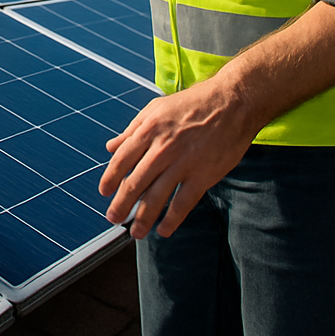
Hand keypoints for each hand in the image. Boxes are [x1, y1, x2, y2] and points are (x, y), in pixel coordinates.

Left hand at [99, 76, 258, 239]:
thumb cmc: (191, 104)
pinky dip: (172, 219)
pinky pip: (183, 203)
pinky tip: (163, 230)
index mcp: (149, 129)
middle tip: (113, 218)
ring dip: (143, 218)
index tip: (104, 192)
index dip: (110, 178)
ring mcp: (183, 163)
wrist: (231, 103)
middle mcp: (162, 148)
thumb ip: (132, 130)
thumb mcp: (156, 108)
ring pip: (157, 197)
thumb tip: (111, 147)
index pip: (122, 159)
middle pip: (135, 182)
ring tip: (135, 232)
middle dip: (121, 204)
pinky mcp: (203, 175)